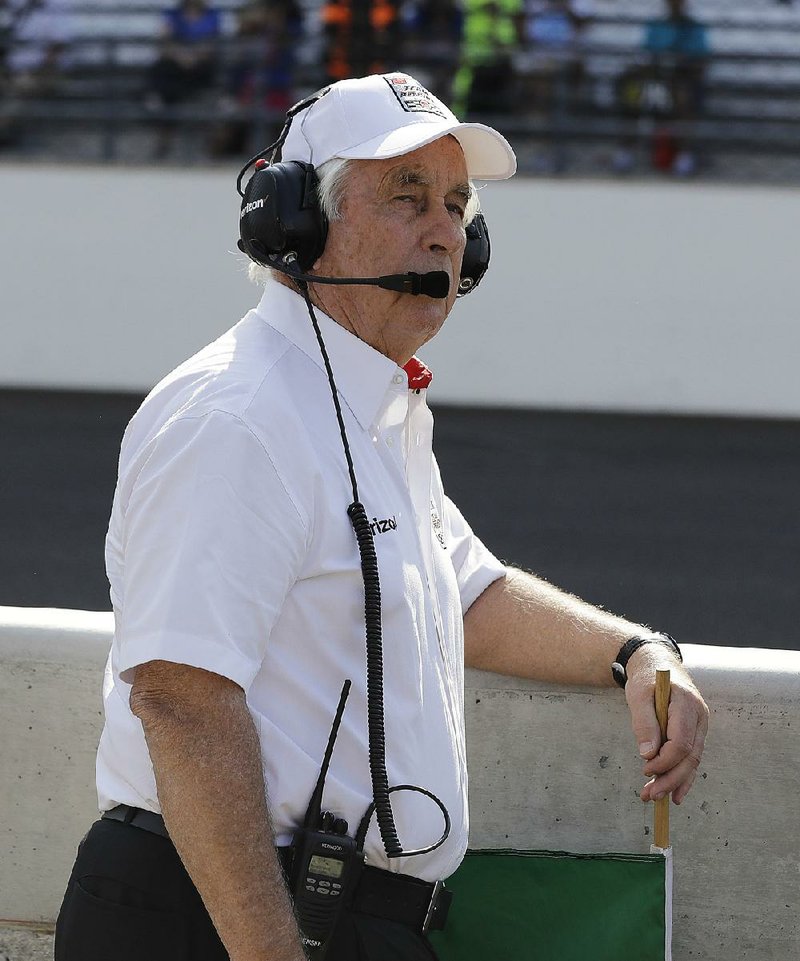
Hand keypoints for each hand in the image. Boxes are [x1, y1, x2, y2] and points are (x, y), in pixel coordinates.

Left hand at [624, 647, 708, 804]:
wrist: (657, 664)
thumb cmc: (646, 678)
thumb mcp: (638, 695)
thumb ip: (644, 722)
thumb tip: (649, 754)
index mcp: (687, 703)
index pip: (682, 741)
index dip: (665, 760)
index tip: (646, 769)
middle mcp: (699, 716)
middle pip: (690, 755)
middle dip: (670, 778)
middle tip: (650, 795)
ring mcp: (700, 726)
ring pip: (692, 761)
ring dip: (675, 782)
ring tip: (656, 797)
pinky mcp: (694, 733)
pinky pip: (691, 758)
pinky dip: (682, 776)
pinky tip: (674, 794)